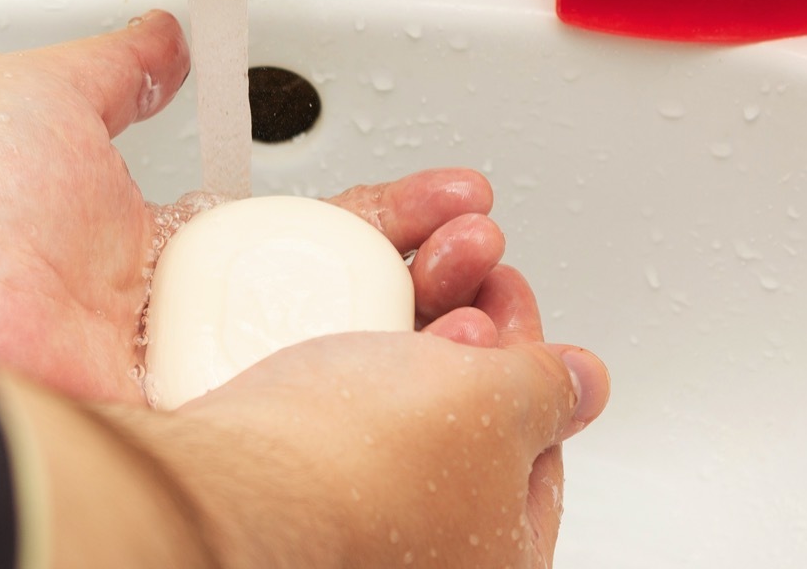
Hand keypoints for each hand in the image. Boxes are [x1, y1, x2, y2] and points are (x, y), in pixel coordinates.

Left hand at [0, 11, 506, 402]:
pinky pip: (326, 426)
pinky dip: (399, 399)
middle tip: (484, 240)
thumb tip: (162, 37)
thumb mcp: (40, 101)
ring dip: (434, 327)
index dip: (385, 210)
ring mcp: (208, 390)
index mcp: (162, 257)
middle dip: (431, 265)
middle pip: (342, 300)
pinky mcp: (218, 445)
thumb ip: (114, 67)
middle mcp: (192, 331)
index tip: (449, 192)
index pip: (302, 234)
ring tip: (489, 282)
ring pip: (348, 365)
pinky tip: (450, 365)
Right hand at [136, 266, 608, 568]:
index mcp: (489, 554)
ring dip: (412, 320)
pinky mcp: (282, 488)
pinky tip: (340, 315)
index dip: (531, 352)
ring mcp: (346, 519)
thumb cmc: (355, 469)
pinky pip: (328, 406)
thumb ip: (548, 387)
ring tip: (408, 272)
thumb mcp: (491, 408)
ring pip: (390, 402)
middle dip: (467, 326)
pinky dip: (346, 353)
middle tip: (460, 266)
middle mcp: (416, 545)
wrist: (219, 483)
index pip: (537, 444)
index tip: (505, 289)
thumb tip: (586, 383)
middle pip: (459, 416)